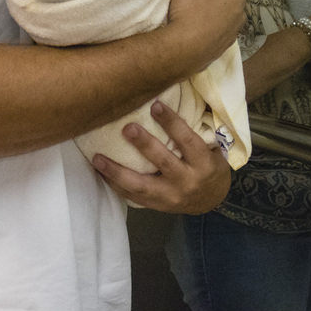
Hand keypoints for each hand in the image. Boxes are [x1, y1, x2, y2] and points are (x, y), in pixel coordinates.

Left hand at [93, 100, 231, 212]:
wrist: (210, 201)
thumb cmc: (209, 167)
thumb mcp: (212, 150)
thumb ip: (194, 133)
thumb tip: (169, 103)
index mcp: (203, 163)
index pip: (187, 140)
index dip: (172, 123)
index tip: (155, 106)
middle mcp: (187, 181)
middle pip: (164, 162)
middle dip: (144, 145)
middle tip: (127, 128)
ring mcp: (170, 197)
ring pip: (141, 186)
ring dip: (117, 171)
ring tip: (98, 158)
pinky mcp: (157, 206)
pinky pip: (133, 197)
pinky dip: (115, 185)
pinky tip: (100, 172)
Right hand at [168, 0, 245, 69]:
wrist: (183, 50)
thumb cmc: (192, 9)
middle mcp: (240, 16)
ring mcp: (230, 35)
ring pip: (217, 15)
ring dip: (206, 13)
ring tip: (188, 14)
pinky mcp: (219, 50)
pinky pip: (211, 33)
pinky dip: (203, 30)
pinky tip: (190, 30)